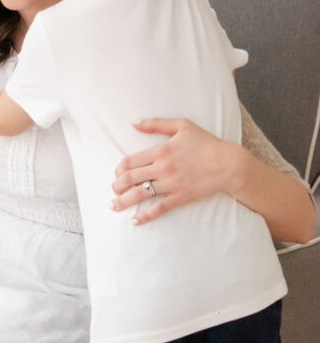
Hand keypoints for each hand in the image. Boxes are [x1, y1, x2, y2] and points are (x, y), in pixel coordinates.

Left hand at [110, 117, 234, 224]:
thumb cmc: (206, 143)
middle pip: (131, 179)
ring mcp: (171, 185)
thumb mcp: (182, 125)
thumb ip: (155, 123)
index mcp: (160, 151)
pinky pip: (159, 209)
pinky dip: (145, 216)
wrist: (229, 164)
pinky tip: (135, 220)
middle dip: (117, 186)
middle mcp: (163, 168)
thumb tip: (133, 122)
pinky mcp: (181, 198)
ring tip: (114, 206)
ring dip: (124, 201)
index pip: (130, 161)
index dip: (119, 169)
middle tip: (113, 190)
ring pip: (141, 195)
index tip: (116, 174)